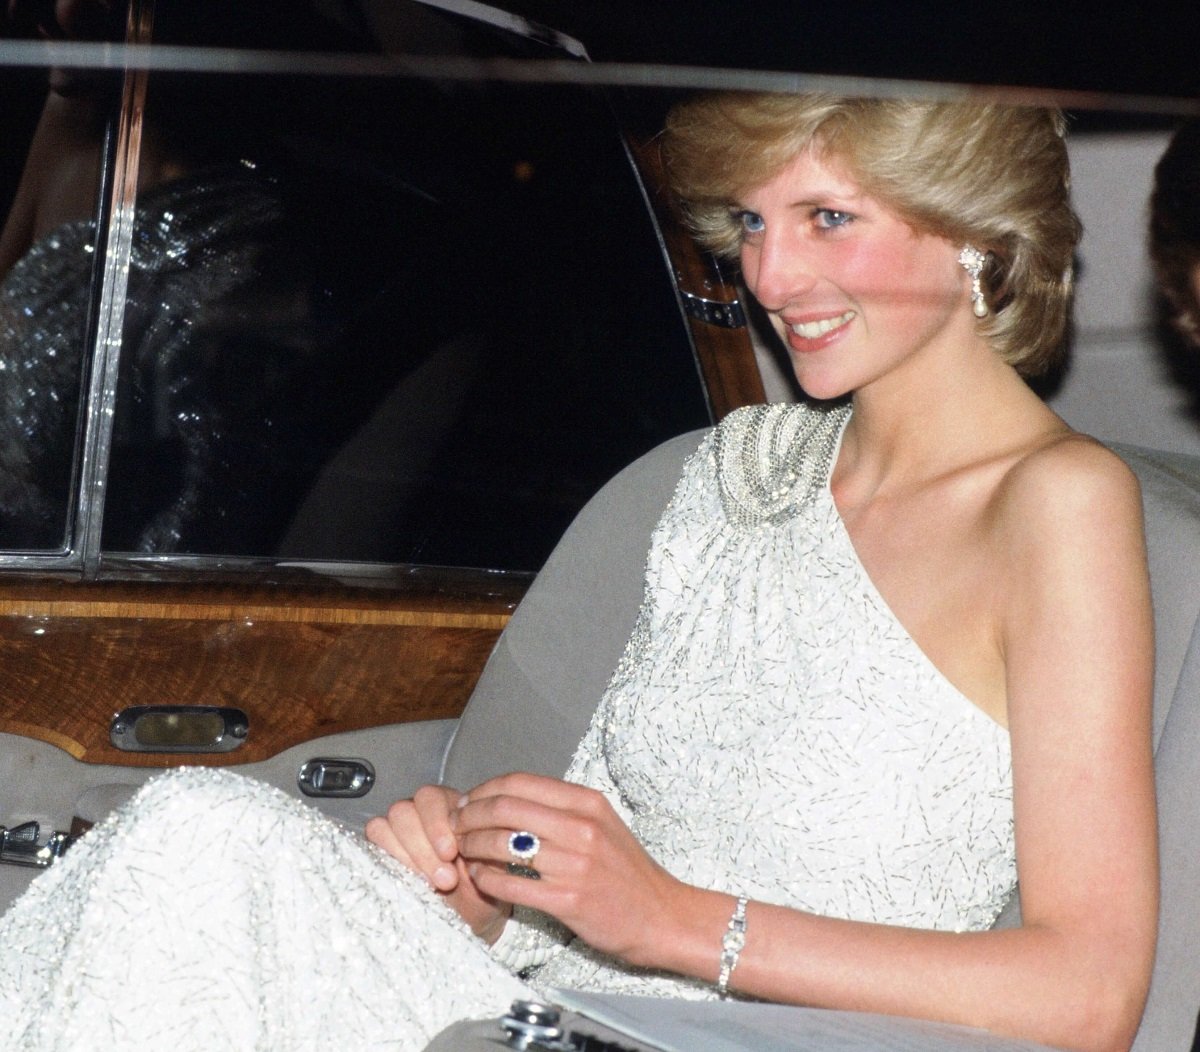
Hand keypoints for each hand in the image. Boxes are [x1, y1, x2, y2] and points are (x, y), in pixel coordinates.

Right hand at [365, 784, 510, 943]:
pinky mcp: (381, 849)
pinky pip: (374, 841)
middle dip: (422, 847)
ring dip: (407, 857)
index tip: (451, 854)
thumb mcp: (490, 869)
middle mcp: (421, 812)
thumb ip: (482, 849)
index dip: (436, 824)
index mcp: (451, 807)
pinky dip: (390, 859)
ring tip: (430, 884)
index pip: (431, 797)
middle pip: (404, 810)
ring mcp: (398, 830)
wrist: (469, 916)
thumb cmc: (480, 887)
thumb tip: (471, 839)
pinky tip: (410, 880)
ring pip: (384, 824)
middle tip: (444, 879)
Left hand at [454, 773, 688, 967]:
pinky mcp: (567, 901)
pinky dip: (485, 879)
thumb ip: (561, 809)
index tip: (467, 802)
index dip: (484, 790)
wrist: (662, 916)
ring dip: (471, 846)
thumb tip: (510, 800)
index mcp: (587, 802)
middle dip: (469, 816)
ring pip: (502, 844)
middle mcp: (581, 827)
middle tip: (454, 826)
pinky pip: (510, 884)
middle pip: (504, 808)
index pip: (519, 782)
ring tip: (461, 852)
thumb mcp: (602, 824)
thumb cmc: (627, 872)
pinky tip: (479, 879)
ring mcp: (574, 864)